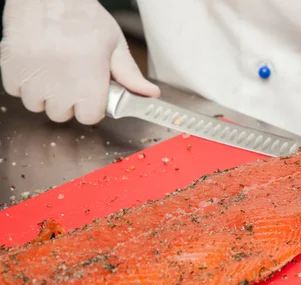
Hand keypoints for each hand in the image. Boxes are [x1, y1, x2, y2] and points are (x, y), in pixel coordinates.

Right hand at [0, 0, 159, 124]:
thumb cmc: (82, 15)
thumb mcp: (113, 44)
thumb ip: (129, 74)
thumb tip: (151, 94)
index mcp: (88, 80)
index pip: (90, 117)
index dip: (93, 107)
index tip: (92, 94)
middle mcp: (58, 84)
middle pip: (62, 115)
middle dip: (69, 102)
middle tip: (73, 78)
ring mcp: (31, 77)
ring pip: (36, 106)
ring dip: (45, 95)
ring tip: (54, 71)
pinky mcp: (10, 67)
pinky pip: (15, 91)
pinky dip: (23, 83)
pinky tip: (36, 66)